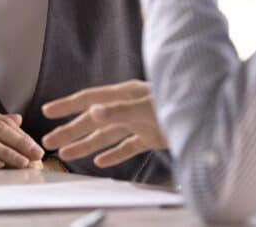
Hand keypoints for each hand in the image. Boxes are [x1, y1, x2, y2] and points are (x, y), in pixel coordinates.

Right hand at [40, 80, 166, 167]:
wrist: (207, 115)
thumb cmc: (177, 104)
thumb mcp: (146, 107)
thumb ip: (119, 110)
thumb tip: (92, 111)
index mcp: (124, 94)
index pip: (89, 99)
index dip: (67, 105)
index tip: (47, 111)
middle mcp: (129, 107)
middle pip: (93, 120)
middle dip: (70, 131)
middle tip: (49, 142)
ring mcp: (140, 122)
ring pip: (107, 135)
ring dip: (86, 145)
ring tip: (66, 155)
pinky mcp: (152, 135)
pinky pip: (127, 146)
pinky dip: (113, 154)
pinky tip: (101, 162)